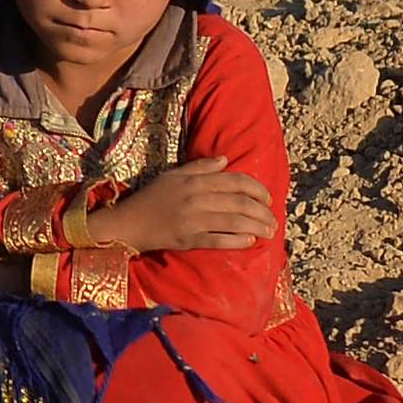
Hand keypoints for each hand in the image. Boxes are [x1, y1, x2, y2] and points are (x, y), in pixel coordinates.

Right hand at [89, 158, 272, 255]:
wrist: (128, 223)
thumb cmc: (152, 197)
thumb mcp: (174, 175)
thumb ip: (200, 167)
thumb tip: (226, 161)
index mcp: (194, 181)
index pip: (234, 181)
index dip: (256, 189)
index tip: (268, 198)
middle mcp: (196, 198)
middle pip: (239, 202)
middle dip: (262, 211)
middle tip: (274, 219)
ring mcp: (192, 220)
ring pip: (233, 222)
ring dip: (256, 226)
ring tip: (269, 232)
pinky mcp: (188, 239)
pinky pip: (218, 240)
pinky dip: (236, 240)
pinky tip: (250, 241)